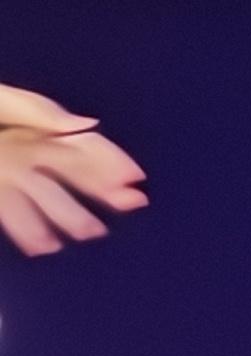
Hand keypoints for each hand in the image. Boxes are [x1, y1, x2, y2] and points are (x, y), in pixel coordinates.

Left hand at [0, 84, 147, 258]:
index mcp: (26, 120)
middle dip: (100, 186)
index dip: (107, 156)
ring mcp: (3, 167)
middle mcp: (18, 144)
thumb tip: (84, 125)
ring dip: (68, 213)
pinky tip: (42, 245)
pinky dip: (28, 226)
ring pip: (42, 192)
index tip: (133, 178)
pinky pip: (11, 207)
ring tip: (92, 235)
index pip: (77, 139)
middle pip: (67, 166)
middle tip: (133, 206)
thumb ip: (35, 111)